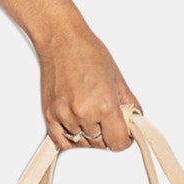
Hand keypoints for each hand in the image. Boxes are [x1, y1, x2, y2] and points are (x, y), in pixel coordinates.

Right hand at [0, 0, 141, 152]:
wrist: (60, 39)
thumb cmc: (86, 51)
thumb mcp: (117, 77)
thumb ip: (128, 104)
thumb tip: (134, 121)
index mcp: (104, 104)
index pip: (118, 143)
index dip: (124, 140)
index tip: (123, 134)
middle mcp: (83, 113)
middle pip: (101, 144)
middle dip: (107, 134)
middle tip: (106, 118)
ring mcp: (64, 115)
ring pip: (83, 143)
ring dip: (89, 135)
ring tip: (90, 115)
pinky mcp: (50, 115)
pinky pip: (62, 141)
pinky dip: (71, 138)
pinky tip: (77, 127)